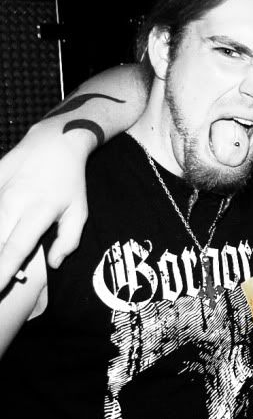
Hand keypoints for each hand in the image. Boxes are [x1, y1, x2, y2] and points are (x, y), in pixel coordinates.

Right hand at [0, 126, 89, 289]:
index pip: (14, 250)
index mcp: (37, 213)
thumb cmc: (69, 183)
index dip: (2, 273)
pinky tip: (0, 229)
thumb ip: (68, 241)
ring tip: (1, 262)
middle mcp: (12, 203)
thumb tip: (53, 264)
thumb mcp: (79, 211)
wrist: (52, 144)